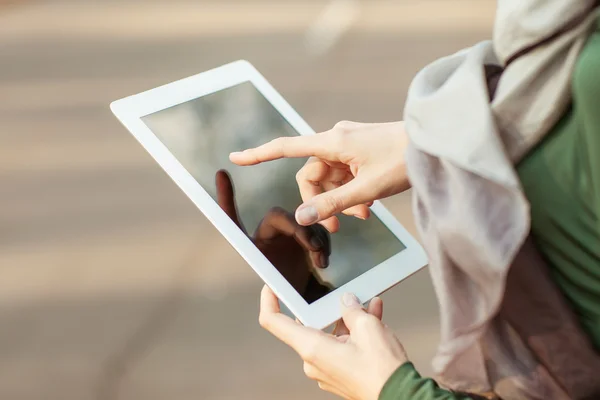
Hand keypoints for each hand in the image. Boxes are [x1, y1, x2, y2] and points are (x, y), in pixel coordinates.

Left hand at [215, 170, 331, 299]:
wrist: (309, 302)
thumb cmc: (286, 291)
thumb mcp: (271, 282)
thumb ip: (267, 273)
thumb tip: (251, 229)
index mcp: (254, 243)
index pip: (237, 218)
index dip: (226, 196)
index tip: (221, 174)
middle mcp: (270, 233)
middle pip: (283, 217)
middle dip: (299, 229)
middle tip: (311, 246)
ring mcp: (291, 232)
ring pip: (305, 223)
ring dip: (315, 240)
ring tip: (320, 261)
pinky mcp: (310, 235)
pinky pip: (318, 230)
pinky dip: (323, 244)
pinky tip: (323, 262)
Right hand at [230, 121, 409, 231]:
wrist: (434, 144)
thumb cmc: (403, 160)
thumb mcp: (366, 190)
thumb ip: (332, 204)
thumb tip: (302, 217)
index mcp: (333, 142)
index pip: (286, 147)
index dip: (259, 155)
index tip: (236, 158)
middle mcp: (336, 140)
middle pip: (312, 175)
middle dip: (320, 202)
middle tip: (336, 228)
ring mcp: (349, 145)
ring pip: (330, 178)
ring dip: (340, 200)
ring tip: (362, 216)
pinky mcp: (360, 151)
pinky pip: (345, 175)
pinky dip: (350, 192)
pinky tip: (367, 206)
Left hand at [258, 285, 408, 399]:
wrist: (400, 397)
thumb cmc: (381, 370)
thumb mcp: (368, 326)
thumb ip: (351, 309)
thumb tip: (346, 301)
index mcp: (311, 348)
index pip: (274, 322)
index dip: (269, 301)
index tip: (272, 287)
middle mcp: (313, 361)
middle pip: (309, 325)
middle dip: (329, 308)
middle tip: (346, 294)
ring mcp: (325, 370)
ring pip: (330, 335)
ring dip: (349, 320)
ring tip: (370, 305)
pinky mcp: (339, 375)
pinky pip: (341, 347)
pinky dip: (354, 333)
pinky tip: (373, 317)